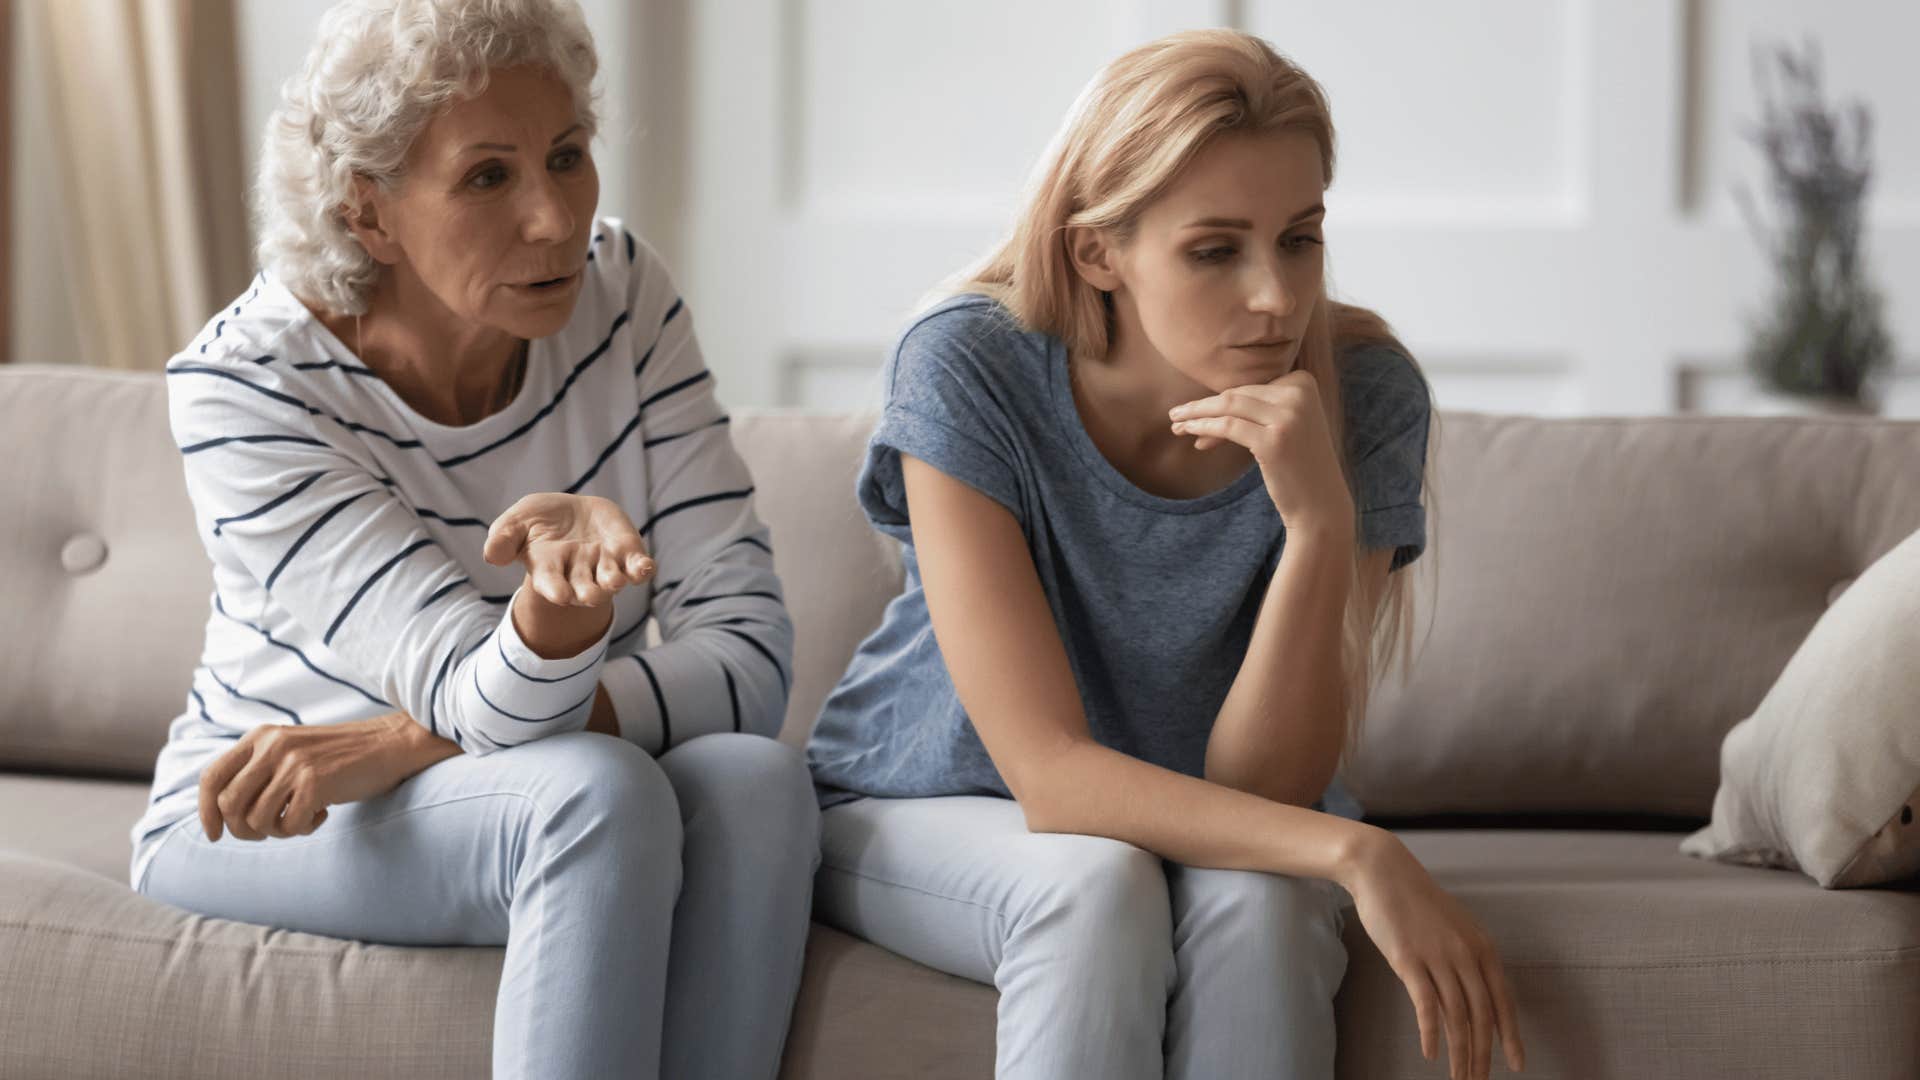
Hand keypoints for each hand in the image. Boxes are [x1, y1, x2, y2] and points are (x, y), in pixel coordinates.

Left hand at [197, 712, 437, 841]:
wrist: (390, 744)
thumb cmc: (340, 756)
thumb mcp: (291, 750)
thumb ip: (259, 770)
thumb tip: (223, 813)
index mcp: (261, 737)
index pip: (212, 777)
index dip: (205, 811)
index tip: (214, 835)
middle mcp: (272, 746)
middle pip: (229, 804)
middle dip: (243, 830)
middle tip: (268, 831)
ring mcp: (293, 763)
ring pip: (256, 820)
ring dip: (277, 831)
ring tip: (300, 818)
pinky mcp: (315, 782)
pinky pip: (289, 826)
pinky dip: (303, 829)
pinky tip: (322, 814)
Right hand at [483, 493, 655, 606]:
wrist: (572, 513)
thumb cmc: (539, 521)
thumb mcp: (517, 522)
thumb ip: (504, 537)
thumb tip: (491, 555)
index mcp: (550, 568)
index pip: (551, 583)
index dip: (556, 590)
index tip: (560, 596)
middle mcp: (579, 573)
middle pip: (584, 588)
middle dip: (588, 592)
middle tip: (590, 596)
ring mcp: (605, 565)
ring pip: (611, 579)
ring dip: (613, 581)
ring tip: (615, 580)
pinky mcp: (627, 553)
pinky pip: (637, 567)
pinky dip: (642, 569)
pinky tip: (645, 567)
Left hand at [1168, 371, 1353, 532]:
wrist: (1320, 503)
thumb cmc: (1297, 465)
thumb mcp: (1284, 425)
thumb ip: (1258, 408)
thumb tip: (1207, 403)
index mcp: (1304, 382)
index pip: (1251, 386)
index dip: (1222, 401)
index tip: (1199, 416)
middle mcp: (1299, 394)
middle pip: (1237, 394)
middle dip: (1203, 406)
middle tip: (1176, 415)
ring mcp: (1288, 416)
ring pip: (1228, 406)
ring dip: (1196, 414)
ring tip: (1175, 424)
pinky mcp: (1273, 440)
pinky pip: (1227, 427)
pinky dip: (1203, 428)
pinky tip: (1189, 434)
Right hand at [1343, 831, 1525, 1079]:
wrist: (1383, 871)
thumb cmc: (1416, 901)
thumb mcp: (1451, 929)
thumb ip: (1464, 961)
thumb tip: (1469, 998)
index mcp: (1481, 948)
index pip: (1503, 1002)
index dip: (1511, 1036)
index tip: (1517, 1065)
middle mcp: (1466, 954)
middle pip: (1481, 1017)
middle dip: (1483, 1055)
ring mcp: (1438, 957)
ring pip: (1457, 1017)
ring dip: (1460, 1054)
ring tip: (1459, 1078)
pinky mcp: (1409, 959)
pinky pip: (1425, 1004)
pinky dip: (1430, 1032)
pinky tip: (1431, 1053)